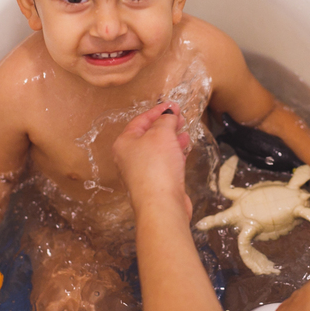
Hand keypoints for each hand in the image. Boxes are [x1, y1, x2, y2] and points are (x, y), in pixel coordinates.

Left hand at [112, 101, 191, 216]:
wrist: (161, 205)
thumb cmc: (156, 167)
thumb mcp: (161, 134)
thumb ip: (166, 120)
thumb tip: (169, 115)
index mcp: (124, 143)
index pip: (140, 120)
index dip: (157, 111)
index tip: (172, 105)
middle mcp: (129, 158)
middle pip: (147, 135)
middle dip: (165, 125)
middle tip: (180, 117)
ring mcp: (141, 172)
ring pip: (157, 150)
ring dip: (171, 139)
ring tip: (184, 132)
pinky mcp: (154, 184)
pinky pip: (164, 163)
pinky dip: (173, 154)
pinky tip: (184, 150)